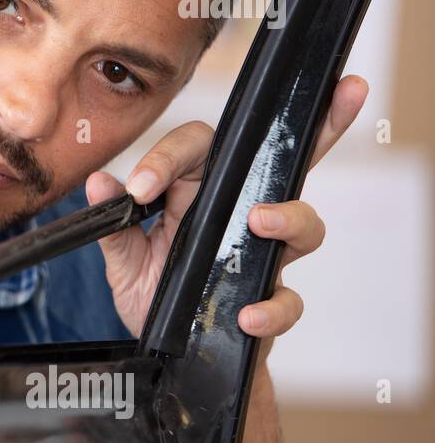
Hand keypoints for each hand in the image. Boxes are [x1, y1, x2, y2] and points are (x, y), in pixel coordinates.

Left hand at [86, 75, 368, 342]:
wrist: (165, 350)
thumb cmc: (150, 289)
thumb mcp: (122, 257)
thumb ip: (112, 222)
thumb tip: (98, 183)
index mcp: (195, 190)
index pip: (197, 147)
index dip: (169, 158)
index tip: (141, 190)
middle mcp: (236, 212)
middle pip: (282, 161)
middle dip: (321, 124)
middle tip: (343, 92)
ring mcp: (260, 253)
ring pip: (303, 223)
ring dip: (289, 217)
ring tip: (260, 222)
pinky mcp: (268, 296)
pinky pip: (287, 298)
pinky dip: (272, 307)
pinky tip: (246, 315)